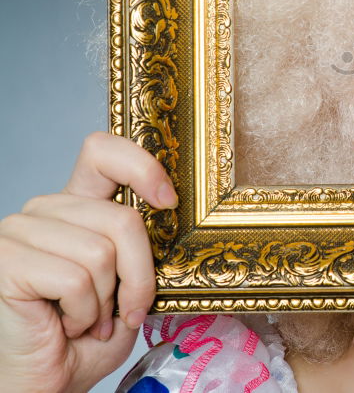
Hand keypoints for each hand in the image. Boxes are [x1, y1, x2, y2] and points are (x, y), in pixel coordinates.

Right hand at [0, 131, 176, 392]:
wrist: (47, 383)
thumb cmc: (87, 338)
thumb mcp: (129, 285)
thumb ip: (140, 246)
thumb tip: (169, 210)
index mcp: (76, 206)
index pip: (103, 152)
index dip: (141, 166)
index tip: (168, 200)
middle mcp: (43, 210)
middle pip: (121, 218)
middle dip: (139, 275)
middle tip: (125, 311)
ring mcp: (18, 232)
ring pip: (101, 251)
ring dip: (107, 300)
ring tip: (90, 320)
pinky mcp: (4, 260)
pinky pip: (75, 279)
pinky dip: (85, 313)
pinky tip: (67, 325)